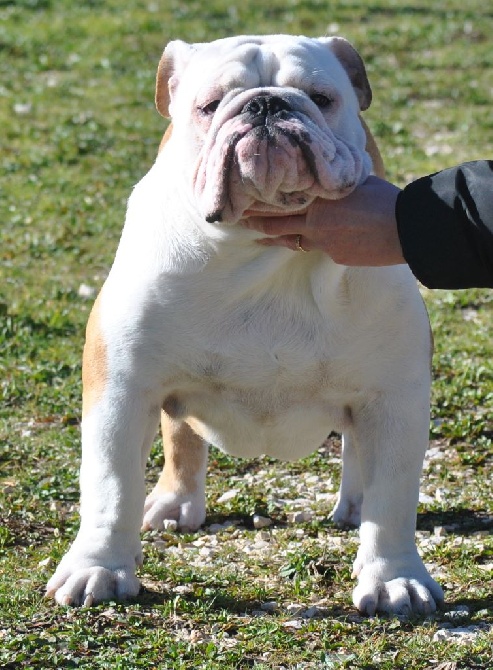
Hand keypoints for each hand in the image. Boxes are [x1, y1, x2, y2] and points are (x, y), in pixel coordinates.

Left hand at [243, 176, 404, 265]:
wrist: (406, 229)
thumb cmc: (385, 197)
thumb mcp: (355, 179)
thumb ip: (333, 179)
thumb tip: (323, 170)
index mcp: (318, 197)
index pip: (279, 199)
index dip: (257, 200)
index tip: (239, 197)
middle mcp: (314, 220)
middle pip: (275, 222)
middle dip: (254, 221)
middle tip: (235, 219)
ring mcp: (323, 241)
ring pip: (290, 240)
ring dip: (272, 237)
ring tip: (256, 237)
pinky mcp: (335, 256)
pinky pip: (316, 249)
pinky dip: (309, 243)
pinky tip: (306, 242)